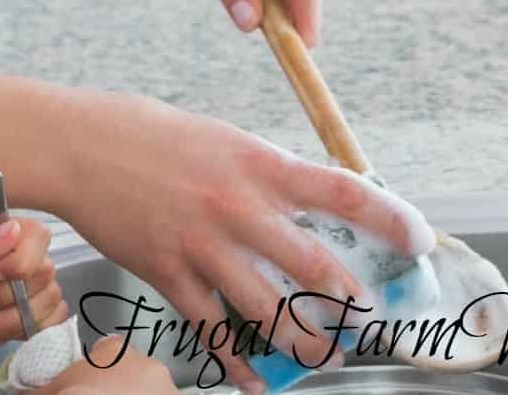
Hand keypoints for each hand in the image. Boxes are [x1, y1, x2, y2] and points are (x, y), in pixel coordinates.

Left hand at [0, 217, 66, 368]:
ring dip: (13, 318)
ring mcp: (24, 291)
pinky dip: (33, 330)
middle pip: (45, 271)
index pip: (38, 237)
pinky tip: (1, 331)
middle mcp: (18, 260)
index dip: (21, 259)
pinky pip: (54, 319)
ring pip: (50, 298)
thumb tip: (13, 228)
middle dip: (8, 295)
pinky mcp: (25, 319)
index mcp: (1, 237)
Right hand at [55, 90, 434, 394]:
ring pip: (266, 309)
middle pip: (312, 266)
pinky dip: (235, 360)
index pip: (343, 190)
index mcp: (262, 163)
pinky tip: (253, 379)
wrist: (87, 145)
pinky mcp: (168, 273)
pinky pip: (211, 328)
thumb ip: (270, 175)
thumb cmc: (161, 136)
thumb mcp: (230, 141)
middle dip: (348, 302)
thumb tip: (315, 203)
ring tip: (324, 356)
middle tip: (367, 322)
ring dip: (302, 340)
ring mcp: (203, 245)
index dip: (389, 217)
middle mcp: (240, 206)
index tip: (419, 237)